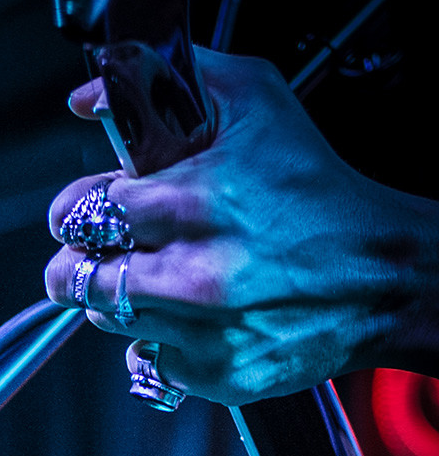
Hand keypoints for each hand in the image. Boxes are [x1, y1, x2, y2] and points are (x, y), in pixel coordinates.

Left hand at [44, 48, 438, 404]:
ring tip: (159, 275)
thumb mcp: (253, 101)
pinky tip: (189, 316)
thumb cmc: (316, 192)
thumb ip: (166, 82)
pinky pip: (142, 361)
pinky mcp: (210, 373)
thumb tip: (87, 100)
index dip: (76, 209)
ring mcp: (199, 330)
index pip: (83, 211)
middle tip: (105, 250)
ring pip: (104, 317)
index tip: (89, 211)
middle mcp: (192, 273)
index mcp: (195, 202)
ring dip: (117, 297)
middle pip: (77, 276)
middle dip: (80, 259)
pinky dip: (155, 340)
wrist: (379, 276)